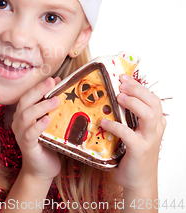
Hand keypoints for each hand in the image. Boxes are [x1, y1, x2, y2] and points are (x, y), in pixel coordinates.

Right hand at [11, 77, 61, 180]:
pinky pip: (30, 134)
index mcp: (23, 115)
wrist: (41, 169)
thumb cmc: (47, 144)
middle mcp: (18, 122)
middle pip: (24, 102)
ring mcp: (21, 134)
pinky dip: (38, 126)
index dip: (38, 86)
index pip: (28, 96)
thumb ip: (52, 108)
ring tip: (55, 100)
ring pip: (26, 116)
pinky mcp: (27, 146)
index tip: (52, 79)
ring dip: (41, 106)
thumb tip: (61, 87)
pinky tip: (47, 120)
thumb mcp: (51, 124)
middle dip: (38, 91)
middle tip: (52, 83)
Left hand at [100, 74, 165, 190]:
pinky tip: (104, 121)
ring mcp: (149, 140)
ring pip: (148, 115)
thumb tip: (108, 99)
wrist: (138, 181)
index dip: (138, 86)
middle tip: (121, 83)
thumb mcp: (132, 133)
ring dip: (133, 103)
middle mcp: (156, 129)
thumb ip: (126, 118)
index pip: (152, 98)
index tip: (123, 77)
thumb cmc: (131, 156)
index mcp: (155, 123)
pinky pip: (128, 134)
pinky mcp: (140, 150)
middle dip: (137, 90)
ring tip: (118, 97)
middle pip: (153, 102)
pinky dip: (115, 125)